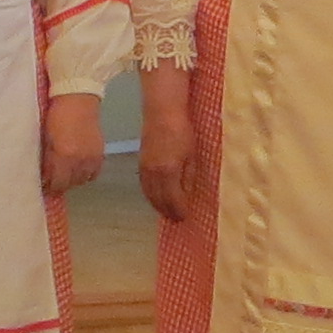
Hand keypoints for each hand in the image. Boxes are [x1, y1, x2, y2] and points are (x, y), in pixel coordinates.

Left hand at [40, 92, 104, 197]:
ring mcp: (92, 158)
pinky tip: (79, 168)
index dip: (48, 186)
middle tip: (52, 178)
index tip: (43, 185)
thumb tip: (44, 176)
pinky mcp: (100, 154)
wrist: (78, 98)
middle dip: (59, 183)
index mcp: (64, 156)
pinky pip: (94, 173)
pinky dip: (85, 174)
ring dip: (72, 180)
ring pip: (82, 180)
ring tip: (65, 173)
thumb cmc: (57, 114)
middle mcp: (80, 161)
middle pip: (69, 184)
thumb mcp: (46, 137)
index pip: (56, 183)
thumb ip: (46, 158)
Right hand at [136, 89, 196, 221]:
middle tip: (176, 220)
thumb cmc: (182, 131)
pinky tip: (155, 196)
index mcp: (168, 173)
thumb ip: (188, 177)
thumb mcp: (191, 156)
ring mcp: (145, 169)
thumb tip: (186, 195)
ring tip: (166, 212)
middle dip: (168, 211)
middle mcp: (154, 174)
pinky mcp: (141, 162)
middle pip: (159, 200)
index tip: (184, 218)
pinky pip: (144, 185)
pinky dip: (150, 195)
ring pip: (149, 194)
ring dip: (157, 205)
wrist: (162, 113)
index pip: (173, 200)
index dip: (179, 211)